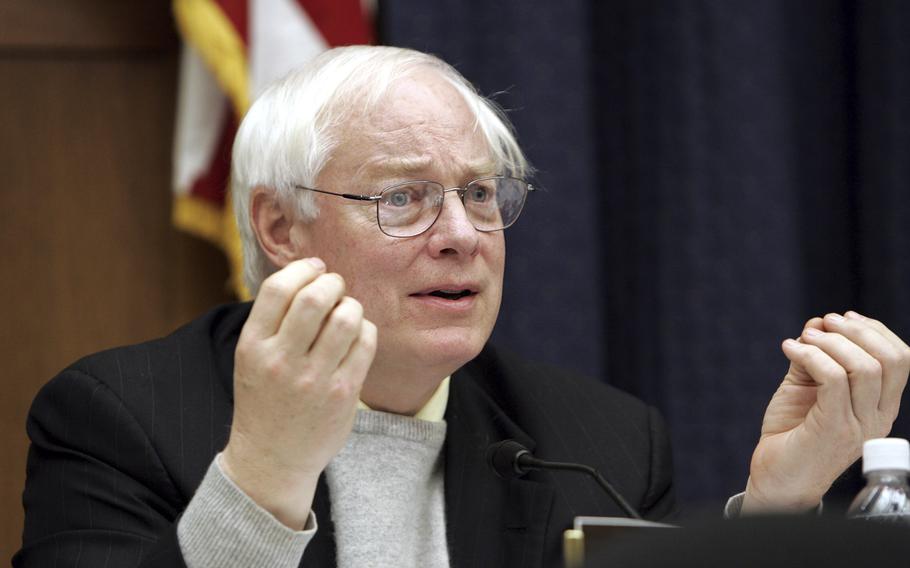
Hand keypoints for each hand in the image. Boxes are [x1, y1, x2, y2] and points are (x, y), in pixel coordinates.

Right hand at [221, 258, 376, 527]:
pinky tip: (356, 336)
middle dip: (332, 281)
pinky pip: (365, 342)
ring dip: (351, 305)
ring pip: (346, 317)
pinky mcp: (344, 394)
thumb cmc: (265, 399)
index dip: (303, 268)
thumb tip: (310, 270)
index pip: (277, 288)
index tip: (314, 268)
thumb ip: (274, 319)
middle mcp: (282, 361)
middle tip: (335, 287)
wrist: (272, 459)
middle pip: (314, 297)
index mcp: (253, 346)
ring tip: (346, 312)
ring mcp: (314, 380)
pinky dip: (365, 329)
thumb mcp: (251, 357)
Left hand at [743, 311, 909, 512]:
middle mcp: (878, 418)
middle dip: (856, 331)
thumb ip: (818, 356)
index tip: (844, 318)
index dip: (875, 330)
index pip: (901, 359)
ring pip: (864, 367)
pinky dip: (809, 355)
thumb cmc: (792, 432)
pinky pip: (833, 379)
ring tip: (802, 339)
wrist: (777, 477)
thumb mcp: (808, 386)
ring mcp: (860, 425)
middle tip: (823, 324)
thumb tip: (820, 322)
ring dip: (830, 342)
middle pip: (890, 359)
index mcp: (880, 406)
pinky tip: (790, 350)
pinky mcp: (834, 429)